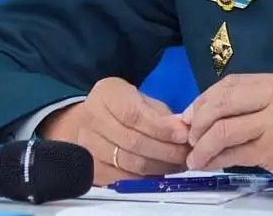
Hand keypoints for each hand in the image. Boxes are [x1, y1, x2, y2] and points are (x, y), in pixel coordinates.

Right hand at [40, 77, 190, 184]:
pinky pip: (123, 178)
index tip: (184, 135)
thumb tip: (183, 130)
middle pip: (133, 142)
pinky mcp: (92, 168)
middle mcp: (92, 119)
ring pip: (130, 163)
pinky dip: (146, 178)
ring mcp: (88, 146)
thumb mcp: (140, 99)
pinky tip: (161, 173)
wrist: (85, 121)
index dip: (161, 128)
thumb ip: (161, 114)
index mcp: (106, 94)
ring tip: (179, 164)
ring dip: (160, 166)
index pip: (133, 115)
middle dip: (166, 150)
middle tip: (187, 153)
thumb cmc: (120, 106)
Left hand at [182, 71, 272, 195]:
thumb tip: (222, 115)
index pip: (232, 83)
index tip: (191, 114)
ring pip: (224, 128)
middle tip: (188, 135)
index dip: (205, 98)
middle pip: (223, 100)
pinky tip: (209, 164)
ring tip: (194, 157)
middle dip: (198, 119)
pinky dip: (216, 159)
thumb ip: (264, 104)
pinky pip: (235, 151)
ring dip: (202, 144)